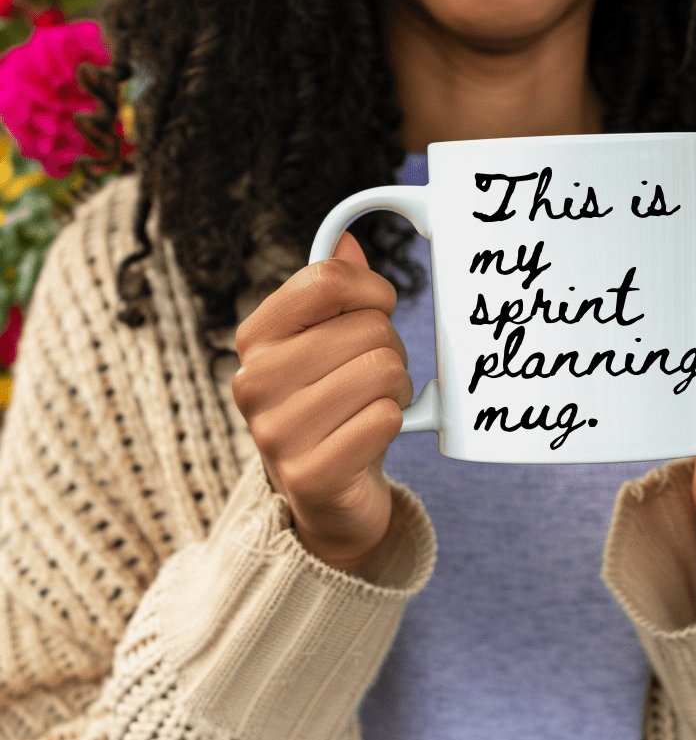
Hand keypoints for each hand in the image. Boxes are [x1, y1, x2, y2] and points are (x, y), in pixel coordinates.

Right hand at [231, 232, 412, 574]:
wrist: (329, 497)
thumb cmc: (335, 410)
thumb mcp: (329, 346)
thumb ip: (334, 295)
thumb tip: (347, 241)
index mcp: (256, 338)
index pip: (326, 279)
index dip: (372, 291)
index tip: (379, 311)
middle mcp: (253, 381)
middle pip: (367, 328)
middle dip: (391, 351)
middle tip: (376, 380)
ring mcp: (275, 432)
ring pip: (383, 371)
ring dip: (398, 390)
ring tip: (376, 407)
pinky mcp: (308, 475)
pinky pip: (385, 419)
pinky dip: (394, 425)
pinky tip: (373, 438)